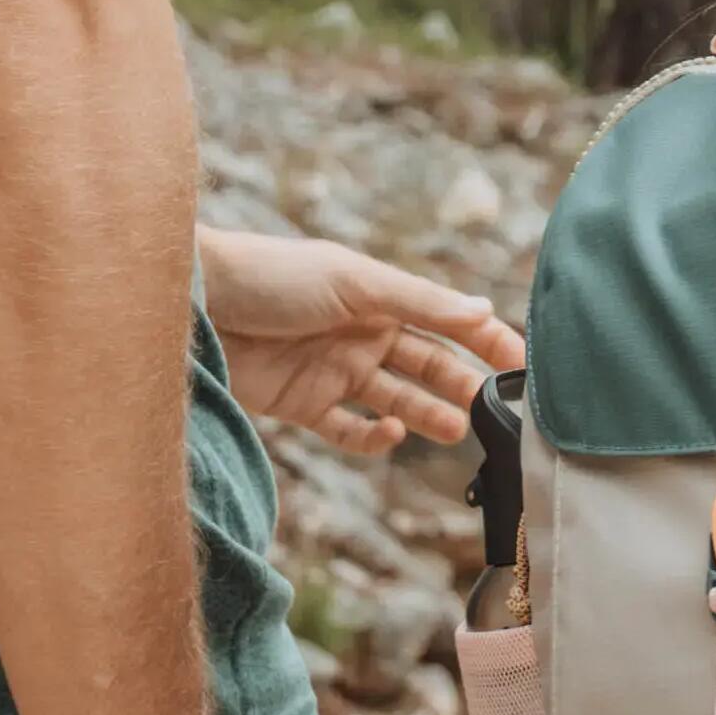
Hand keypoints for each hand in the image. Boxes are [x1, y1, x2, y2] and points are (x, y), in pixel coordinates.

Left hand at [201, 227, 524, 455]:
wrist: (193, 303)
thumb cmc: (271, 276)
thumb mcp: (355, 283)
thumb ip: (420, 303)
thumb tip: (485, 311)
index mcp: (379, 297)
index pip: (445, 321)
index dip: (484, 341)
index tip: (522, 364)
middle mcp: (362, 334)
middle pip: (426, 365)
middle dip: (462, 384)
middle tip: (493, 408)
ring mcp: (333, 371)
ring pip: (396, 400)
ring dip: (428, 414)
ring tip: (458, 428)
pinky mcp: (302, 404)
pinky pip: (349, 429)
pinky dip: (373, 438)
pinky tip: (390, 435)